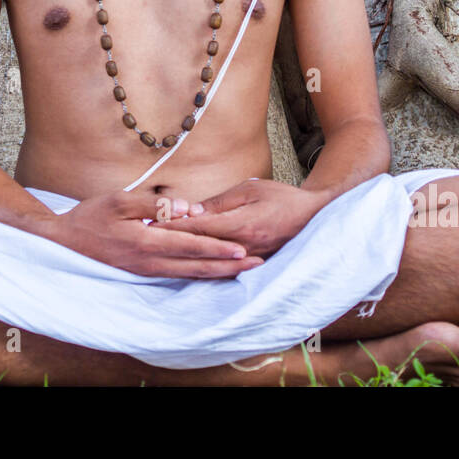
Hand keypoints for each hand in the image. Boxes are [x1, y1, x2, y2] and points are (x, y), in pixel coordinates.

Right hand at [34, 191, 265, 278]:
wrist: (62, 244)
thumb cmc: (89, 217)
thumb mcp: (119, 200)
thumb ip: (154, 205)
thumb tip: (187, 208)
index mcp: (146, 241)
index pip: (190, 246)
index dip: (217, 248)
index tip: (242, 249)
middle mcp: (150, 262)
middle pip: (196, 266)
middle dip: (228, 266)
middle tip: (257, 264)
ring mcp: (146, 272)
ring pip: (189, 275)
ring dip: (218, 273)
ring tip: (242, 271)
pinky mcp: (143, 274)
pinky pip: (178, 276)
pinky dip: (198, 275)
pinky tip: (211, 273)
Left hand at [149, 179, 330, 258]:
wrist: (314, 218)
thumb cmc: (282, 198)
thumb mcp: (250, 190)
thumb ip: (219, 203)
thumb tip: (191, 211)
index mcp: (240, 224)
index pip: (197, 227)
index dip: (172, 226)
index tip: (148, 224)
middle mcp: (241, 246)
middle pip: (198, 246)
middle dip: (171, 243)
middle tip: (143, 240)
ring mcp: (247, 259)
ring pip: (207, 260)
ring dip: (183, 255)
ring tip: (158, 252)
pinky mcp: (252, 265)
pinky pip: (221, 267)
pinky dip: (202, 264)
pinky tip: (185, 263)